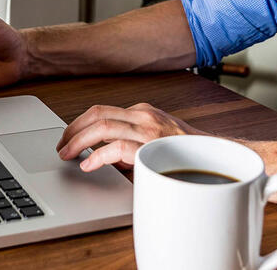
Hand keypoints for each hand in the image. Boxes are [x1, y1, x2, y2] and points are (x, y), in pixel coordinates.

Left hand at [55, 103, 208, 171]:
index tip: (68, 137)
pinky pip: (117, 147)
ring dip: (78, 140)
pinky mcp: (151, 147)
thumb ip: (128, 145)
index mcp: (142, 112)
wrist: (216, 159)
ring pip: (101, 126)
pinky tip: (88, 164)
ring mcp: (148, 130)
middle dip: (72, 130)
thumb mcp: (153, 142)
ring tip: (67, 154)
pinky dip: (97, 155)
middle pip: (96, 114)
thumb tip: (100, 156)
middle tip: (61, 146)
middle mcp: (143, 115)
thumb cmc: (185, 154)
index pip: (101, 111)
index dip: (79, 124)